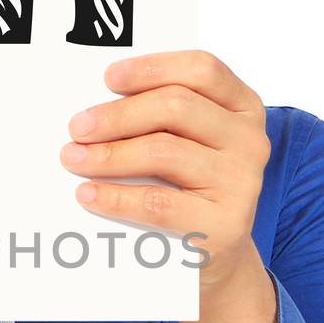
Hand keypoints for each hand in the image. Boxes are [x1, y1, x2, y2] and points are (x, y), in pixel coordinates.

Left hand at [60, 50, 276, 322]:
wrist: (216, 254)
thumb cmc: (188, 186)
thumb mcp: (187, 143)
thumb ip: (159, 117)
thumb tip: (94, 108)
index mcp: (243, 107)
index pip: (202, 70)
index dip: (153, 68)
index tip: (109, 78)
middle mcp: (250, 140)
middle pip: (177, 107)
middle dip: (118, 114)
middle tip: (77, 126)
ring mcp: (242, 182)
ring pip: (164, 151)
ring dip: (110, 154)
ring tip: (73, 158)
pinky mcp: (225, 225)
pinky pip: (158, 203)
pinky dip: (116, 197)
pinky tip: (87, 194)